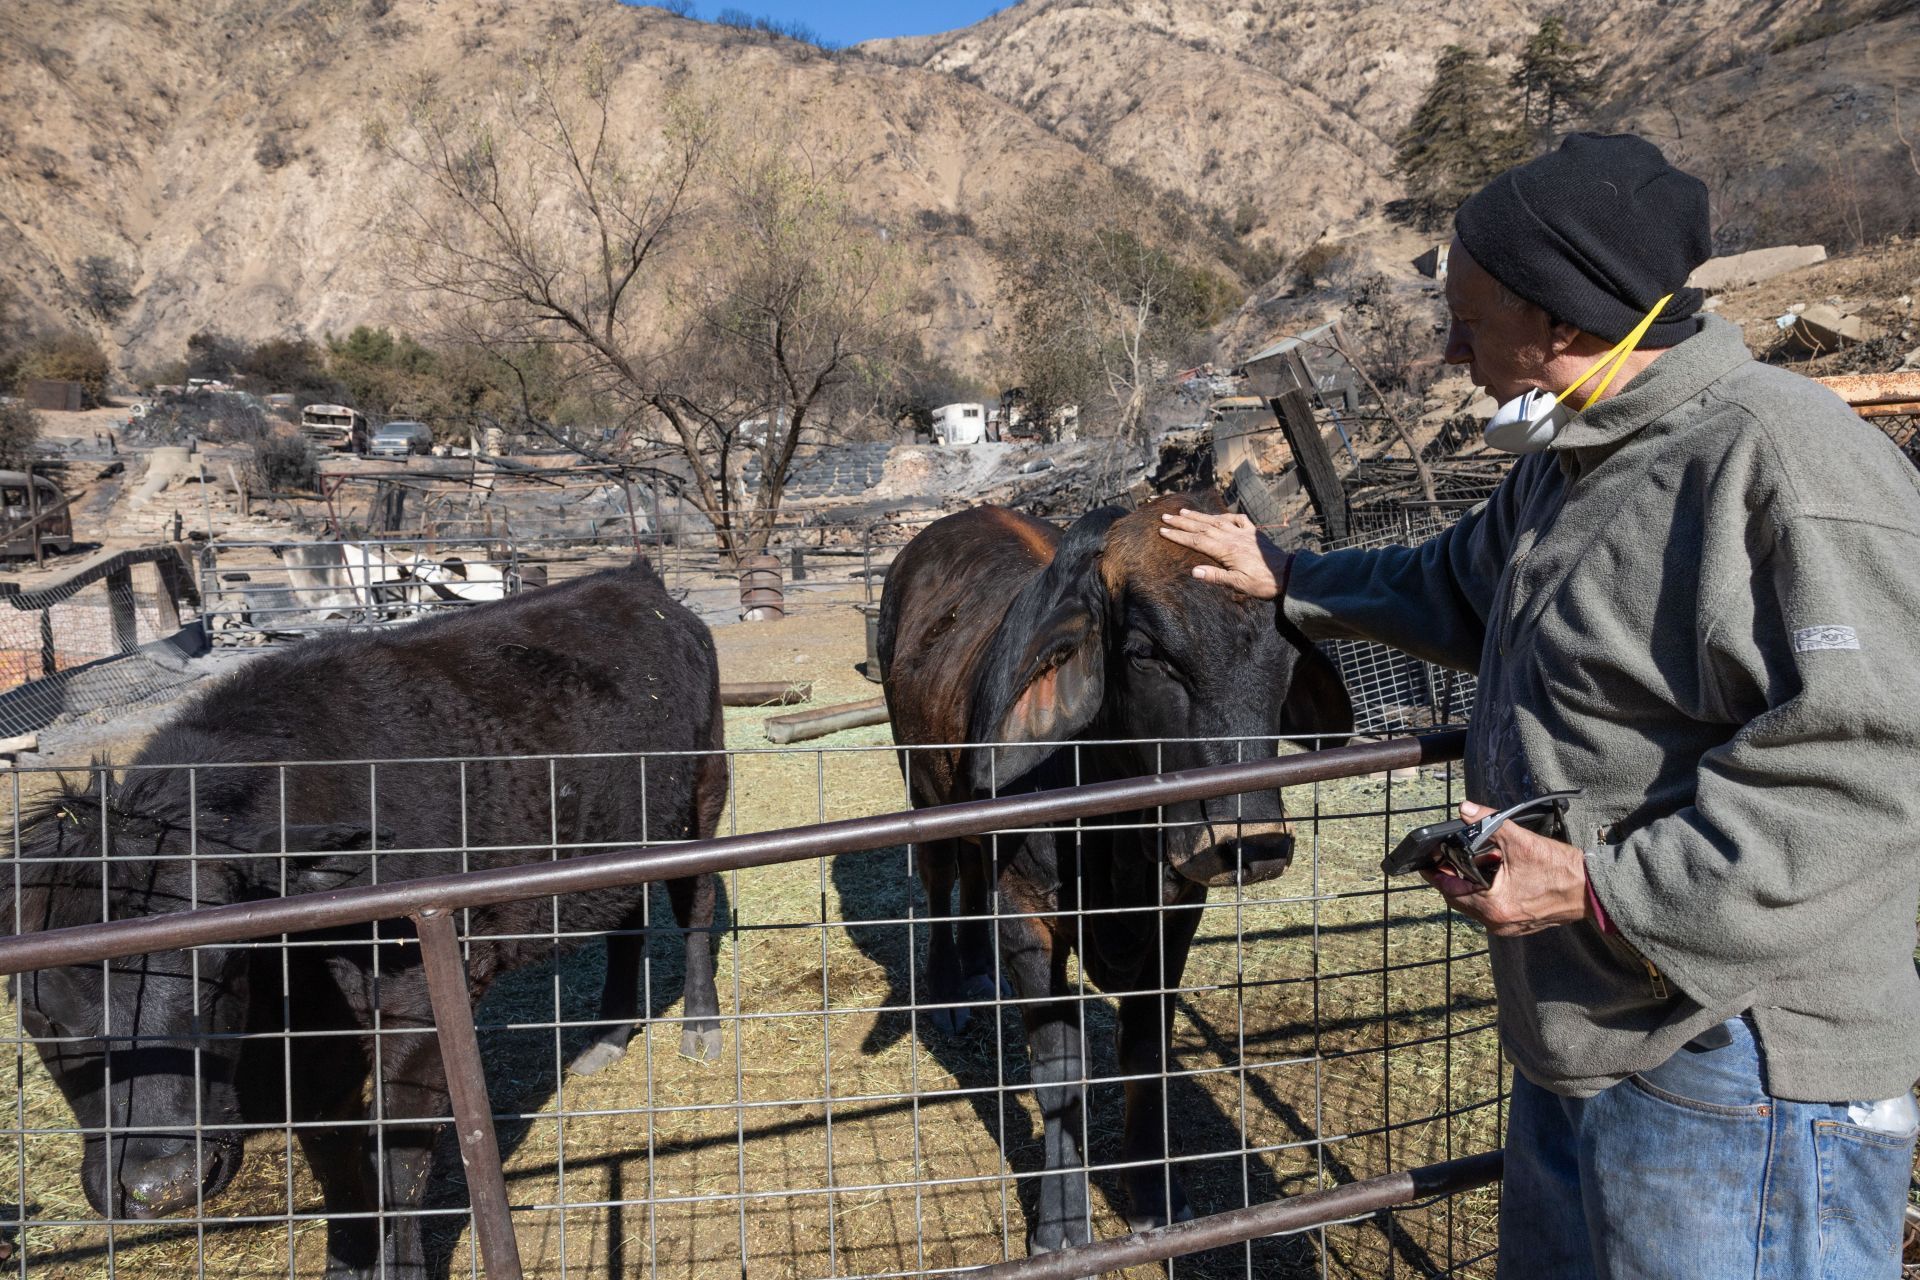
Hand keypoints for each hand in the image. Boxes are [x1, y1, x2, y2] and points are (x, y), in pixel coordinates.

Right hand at [1157, 509, 1287, 599]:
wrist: (1288, 574)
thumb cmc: (1263, 583)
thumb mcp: (1239, 584)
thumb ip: (1216, 577)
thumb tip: (1193, 571)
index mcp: (1226, 551)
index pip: (1197, 541)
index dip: (1179, 536)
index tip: (1163, 531)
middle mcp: (1232, 538)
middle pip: (1202, 527)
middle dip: (1182, 522)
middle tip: (1165, 517)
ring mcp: (1243, 534)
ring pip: (1216, 521)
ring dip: (1198, 516)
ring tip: (1182, 511)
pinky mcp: (1253, 533)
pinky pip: (1237, 519)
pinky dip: (1225, 516)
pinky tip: (1217, 516)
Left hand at [1422, 800, 1591, 936]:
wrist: (1593, 890)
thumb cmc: (1560, 870)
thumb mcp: (1520, 841)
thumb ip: (1488, 823)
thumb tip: (1465, 809)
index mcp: (1493, 906)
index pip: (1450, 890)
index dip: (1435, 875)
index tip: (1423, 864)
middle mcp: (1497, 922)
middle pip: (1460, 899)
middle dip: (1451, 878)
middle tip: (1445, 857)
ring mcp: (1508, 926)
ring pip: (1475, 905)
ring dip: (1470, 884)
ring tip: (1473, 860)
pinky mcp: (1519, 924)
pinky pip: (1491, 908)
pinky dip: (1486, 891)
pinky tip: (1493, 872)